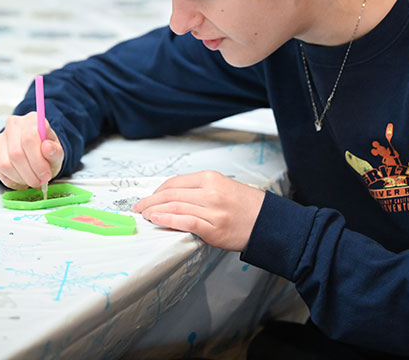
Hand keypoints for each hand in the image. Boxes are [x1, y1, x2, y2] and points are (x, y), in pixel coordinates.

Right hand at [0, 111, 63, 188]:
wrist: (35, 153)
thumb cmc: (46, 152)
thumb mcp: (57, 152)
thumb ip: (55, 151)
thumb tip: (47, 147)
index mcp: (32, 120)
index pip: (30, 138)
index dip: (38, 161)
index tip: (46, 175)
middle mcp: (13, 126)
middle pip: (16, 153)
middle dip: (30, 173)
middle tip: (40, 182)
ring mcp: (0, 139)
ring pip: (5, 164)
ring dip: (21, 178)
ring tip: (32, 180)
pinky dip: (12, 181)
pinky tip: (22, 179)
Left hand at [133, 171, 264, 250]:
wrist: (268, 223)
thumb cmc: (247, 207)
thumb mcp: (223, 187)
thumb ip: (200, 190)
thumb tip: (174, 197)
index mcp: (211, 178)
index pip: (176, 182)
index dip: (158, 191)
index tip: (149, 197)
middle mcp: (210, 192)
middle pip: (171, 194)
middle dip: (151, 201)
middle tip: (139, 207)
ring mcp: (212, 210)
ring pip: (175, 207)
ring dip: (154, 211)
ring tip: (145, 215)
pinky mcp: (213, 228)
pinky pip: (185, 222)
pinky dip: (167, 220)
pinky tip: (157, 220)